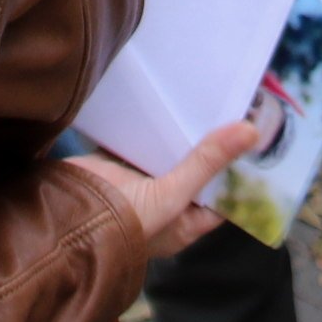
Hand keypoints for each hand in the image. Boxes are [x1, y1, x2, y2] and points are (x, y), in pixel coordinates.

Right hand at [66, 120, 257, 255]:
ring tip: (208, 97)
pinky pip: (144, 141)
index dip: (242, 169)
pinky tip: (167, 101)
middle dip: (213, 143)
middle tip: (236, 106)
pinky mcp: (120, 163)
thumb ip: (206, 162)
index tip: (259, 135)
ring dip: (184, 132)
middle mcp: (169, 204)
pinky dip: (154, 125)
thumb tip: (250, 132)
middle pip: (199, 169)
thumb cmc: (123, 224)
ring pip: (172, 153)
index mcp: (187, 222)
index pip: (225, 195)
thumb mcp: (171, 195)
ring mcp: (143, 182)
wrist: (62, 220)